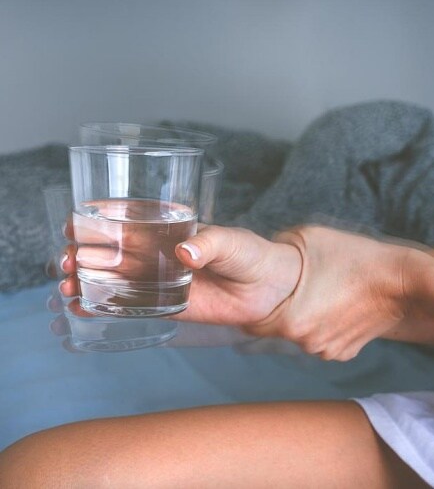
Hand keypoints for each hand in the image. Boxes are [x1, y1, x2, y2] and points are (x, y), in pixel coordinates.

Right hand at [60, 224, 302, 326]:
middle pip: (111, 250)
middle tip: (68, 260)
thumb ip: (211, 242)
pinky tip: (83, 308)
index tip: (74, 224)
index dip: (98, 220)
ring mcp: (159, 280)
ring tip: (69, 286)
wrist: (270, 290)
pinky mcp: (166, 306)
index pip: (128, 220)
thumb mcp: (233, 241)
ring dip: (87, 280)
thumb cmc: (252, 254)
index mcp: (170, 229)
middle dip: (82, 253)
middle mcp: (158, 253)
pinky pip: (131, 306)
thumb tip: (186, 251)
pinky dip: (105, 307)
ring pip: (114, 279)